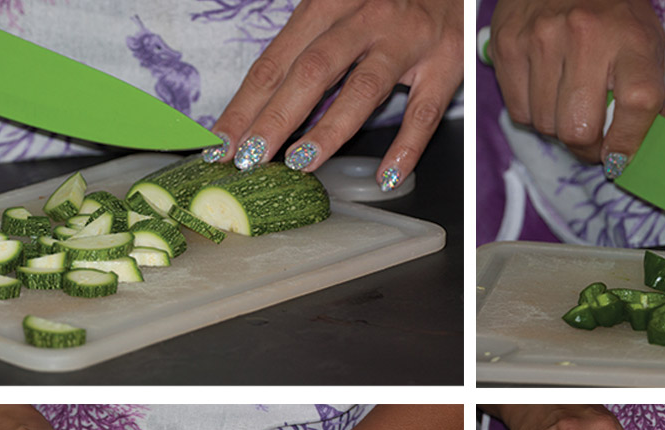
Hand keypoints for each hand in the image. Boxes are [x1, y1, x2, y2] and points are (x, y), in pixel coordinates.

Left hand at [209, 0, 461, 192]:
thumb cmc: (387, 0)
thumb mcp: (340, 7)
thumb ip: (306, 48)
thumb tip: (263, 106)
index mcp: (329, 2)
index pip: (276, 60)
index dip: (246, 103)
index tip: (219, 142)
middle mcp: (366, 18)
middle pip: (312, 72)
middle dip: (276, 118)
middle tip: (247, 158)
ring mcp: (407, 41)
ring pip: (363, 89)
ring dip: (329, 130)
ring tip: (300, 163)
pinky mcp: (446, 63)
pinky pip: (423, 112)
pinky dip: (406, 148)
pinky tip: (387, 176)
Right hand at [489, 0, 664, 170]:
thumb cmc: (611, 12)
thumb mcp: (644, 43)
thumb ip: (648, 97)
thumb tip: (638, 152)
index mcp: (630, 37)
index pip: (637, 104)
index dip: (628, 142)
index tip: (620, 158)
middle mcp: (584, 35)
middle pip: (579, 129)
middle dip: (587, 147)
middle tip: (592, 140)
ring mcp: (541, 38)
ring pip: (545, 126)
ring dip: (558, 128)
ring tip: (567, 104)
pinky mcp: (508, 45)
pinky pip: (519, 112)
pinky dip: (533, 113)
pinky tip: (545, 90)